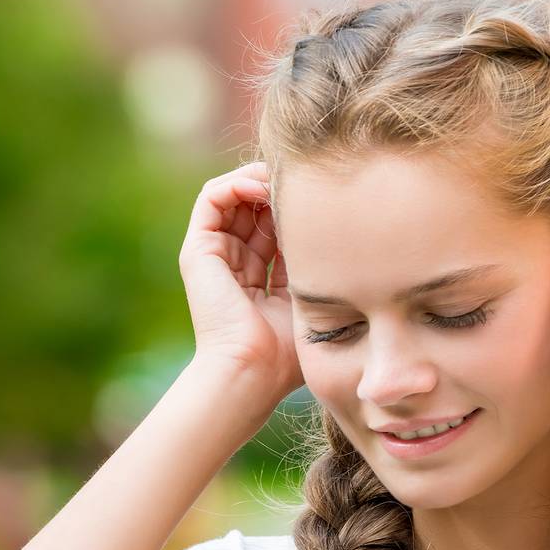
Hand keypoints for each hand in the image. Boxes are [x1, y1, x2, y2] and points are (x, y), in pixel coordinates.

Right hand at [178, 161, 303, 398]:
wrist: (252, 371)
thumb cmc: (286, 354)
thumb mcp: (310, 301)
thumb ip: (319, 271)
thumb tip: (352, 239)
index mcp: (259, 280)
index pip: (277, 227)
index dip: (297, 207)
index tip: (325, 197)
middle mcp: (234, 264)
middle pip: (255, 206)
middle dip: (280, 188)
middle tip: (307, 179)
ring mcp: (213, 256)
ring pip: (234, 195)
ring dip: (260, 179)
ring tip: (284, 178)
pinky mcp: (197, 250)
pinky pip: (212, 198)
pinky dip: (237, 183)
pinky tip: (263, 187)